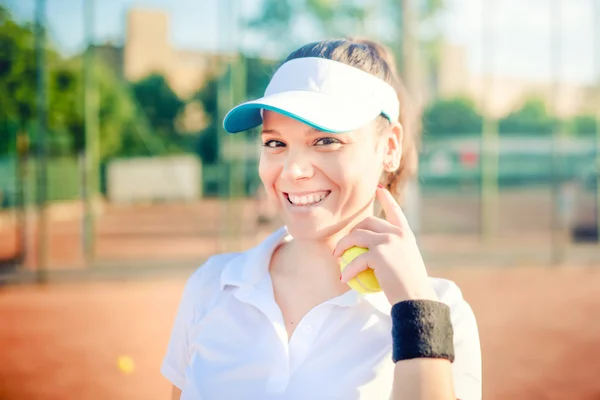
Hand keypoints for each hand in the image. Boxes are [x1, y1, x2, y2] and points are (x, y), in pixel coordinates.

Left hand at [333, 186, 437, 304]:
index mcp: (406, 234)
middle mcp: (398, 233)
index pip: (395, 211)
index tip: (379, 189)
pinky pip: (355, 259)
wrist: (415, 299)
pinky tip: (344, 278)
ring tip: (336, 257)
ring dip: (342, 246)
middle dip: (352, 230)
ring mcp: (388, 241)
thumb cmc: (410, 289)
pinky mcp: (379, 254)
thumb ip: (394, 253)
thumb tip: (374, 253)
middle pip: (367, 222)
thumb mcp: (406, 265)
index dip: (386, 199)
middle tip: (343, 245)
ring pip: (355, 236)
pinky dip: (347, 270)